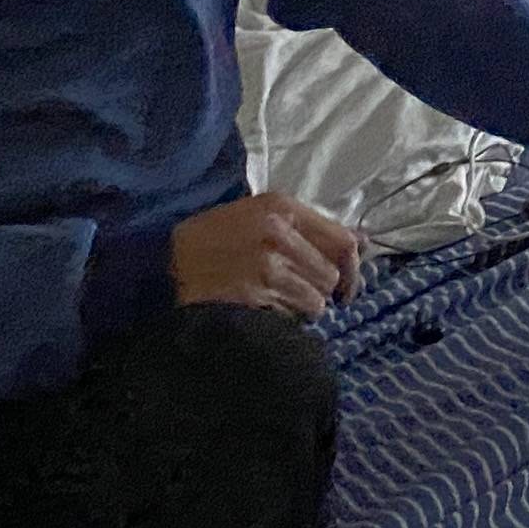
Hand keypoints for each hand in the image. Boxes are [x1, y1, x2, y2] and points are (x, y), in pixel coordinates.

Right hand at [171, 190, 362, 317]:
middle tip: (302, 295)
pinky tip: (262, 310)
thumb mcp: (261, 216)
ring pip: (315, 301)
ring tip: (276, 301)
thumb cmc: (217, 238)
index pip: (343, 241)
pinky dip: (283, 320)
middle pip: (331, 276)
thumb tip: (364, 243)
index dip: (353, 268)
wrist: (164, 262)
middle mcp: (279, 233)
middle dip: (321, 291)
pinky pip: (290, 316)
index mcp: (282, 207)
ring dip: (301, 308)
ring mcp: (266, 265)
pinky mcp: (254, 294)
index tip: (349, 285)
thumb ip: (311, 227)